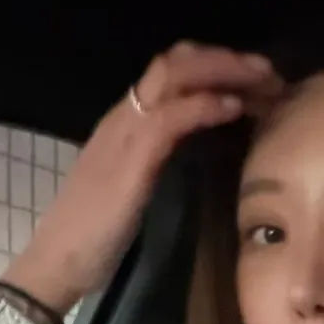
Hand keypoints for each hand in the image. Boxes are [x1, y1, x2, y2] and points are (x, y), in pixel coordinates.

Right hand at [4, 41, 283, 312]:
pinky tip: (234, 108)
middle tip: (268, 72)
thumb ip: (153, 167)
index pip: (169, 74)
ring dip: (225, 73)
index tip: (252, 80)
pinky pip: (173, 116)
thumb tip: (188, 160)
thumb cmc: (92, 240)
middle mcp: (122, 118)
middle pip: (176, 63)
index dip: (213, 68)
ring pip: (176, 76)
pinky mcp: (132, 159)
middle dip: (226, 60)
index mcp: (123, 125)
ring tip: (262, 81)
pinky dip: (206, 105)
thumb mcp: (130, 191)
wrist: (55, 263)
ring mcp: (124, 134)